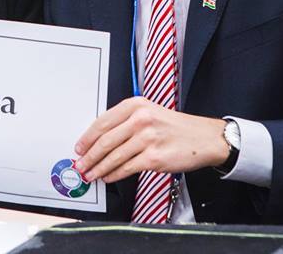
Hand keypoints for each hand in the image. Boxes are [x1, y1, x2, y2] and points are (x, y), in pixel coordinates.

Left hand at [73, 97, 228, 183]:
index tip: (79, 147)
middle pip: (105, 141)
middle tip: (80, 164)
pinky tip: (108, 177)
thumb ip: (125, 121)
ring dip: (98, 168)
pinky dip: (114, 175)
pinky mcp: (154, 158)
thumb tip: (99, 139)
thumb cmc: (175, 127)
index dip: (87, 137)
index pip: (102, 122)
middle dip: (89, 156)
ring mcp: (147, 138)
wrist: (204, 138)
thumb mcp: (149, 112)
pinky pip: (127, 168)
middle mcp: (140, 119)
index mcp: (136, 105)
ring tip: (90, 174)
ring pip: (114, 157)